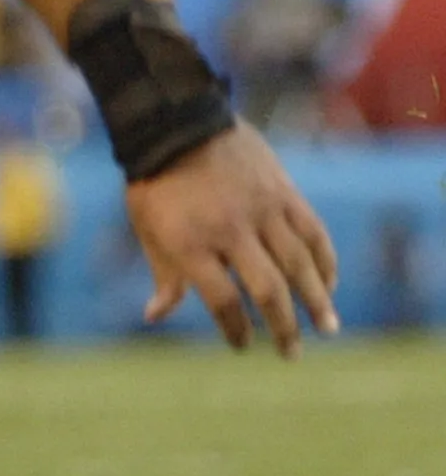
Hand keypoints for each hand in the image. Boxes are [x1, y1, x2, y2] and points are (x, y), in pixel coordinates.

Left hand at [126, 123, 338, 356]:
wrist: (176, 122)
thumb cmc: (156, 182)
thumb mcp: (147, 228)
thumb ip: (164, 275)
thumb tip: (155, 316)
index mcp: (189, 242)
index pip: (222, 300)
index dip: (235, 329)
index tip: (243, 345)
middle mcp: (228, 229)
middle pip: (267, 290)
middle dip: (283, 327)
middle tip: (291, 354)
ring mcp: (260, 209)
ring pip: (298, 265)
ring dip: (317, 301)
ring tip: (327, 328)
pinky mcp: (283, 191)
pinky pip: (313, 232)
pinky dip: (325, 261)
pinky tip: (329, 284)